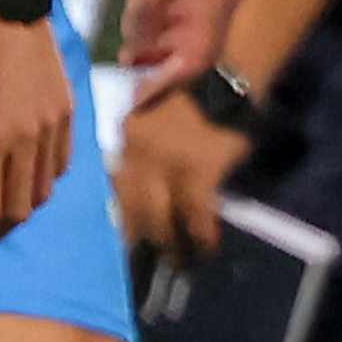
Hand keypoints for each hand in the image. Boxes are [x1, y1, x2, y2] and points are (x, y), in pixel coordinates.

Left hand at [110, 74, 238, 264]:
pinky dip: (201, 234)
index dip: (122, 214)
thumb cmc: (193, 98)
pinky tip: (207, 247)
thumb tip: (137, 187)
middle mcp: (139, 151)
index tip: (126, 236)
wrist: (226, 80)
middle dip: (139, 237)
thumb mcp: (152, 118)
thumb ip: (140, 149)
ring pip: (159, 215)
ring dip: (169, 244)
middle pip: (130, 206)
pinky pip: (196, 213)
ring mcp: (168, 162)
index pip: (115, 184)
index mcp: (126, 136)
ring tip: (179, 261)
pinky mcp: (200, 170)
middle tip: (147, 259)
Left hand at [123, 0, 254, 81]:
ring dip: (163, 47)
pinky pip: (195, 7)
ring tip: (127, 60)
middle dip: (163, 71)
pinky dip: (168, 22)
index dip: (166, 85)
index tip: (135, 104)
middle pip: (198, 50)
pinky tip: (143, 25)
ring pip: (196, 29)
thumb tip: (138, 42)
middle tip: (125, 86)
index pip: (196, 59)